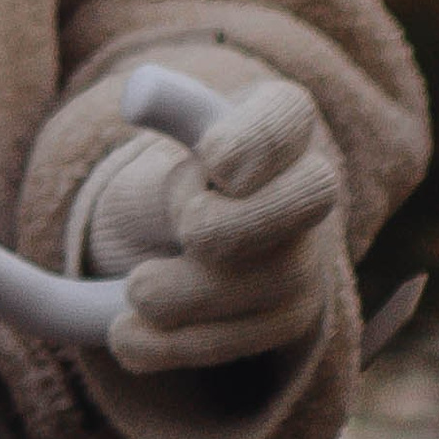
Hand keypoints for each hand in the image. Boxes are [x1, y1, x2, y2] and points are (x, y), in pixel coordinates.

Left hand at [82, 77, 341, 379]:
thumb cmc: (198, 165)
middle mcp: (309, 185)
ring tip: (136, 290)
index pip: (288, 113)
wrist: (209, 231)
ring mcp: (306, 256)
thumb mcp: (182, 129)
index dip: (258, 138)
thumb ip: (168, 111)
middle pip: (310, 196)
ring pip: (271, 280)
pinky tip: (129, 339)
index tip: (212, 159)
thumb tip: (138, 95)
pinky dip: (179, 344)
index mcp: (282, 119)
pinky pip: (244, 338)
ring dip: (193, 294)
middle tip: (188, 231)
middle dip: (243, 221)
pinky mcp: (287, 317)